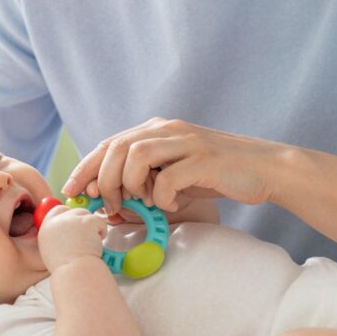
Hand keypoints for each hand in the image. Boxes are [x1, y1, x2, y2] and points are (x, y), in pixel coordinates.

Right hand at [37, 205, 107, 271]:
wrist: (75, 272)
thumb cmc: (67, 268)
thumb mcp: (50, 250)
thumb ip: (56, 235)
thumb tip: (67, 229)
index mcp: (46, 228)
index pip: (57, 211)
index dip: (69, 216)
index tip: (76, 226)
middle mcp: (57, 221)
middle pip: (73, 211)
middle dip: (82, 221)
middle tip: (86, 237)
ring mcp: (72, 219)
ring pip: (87, 215)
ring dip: (92, 227)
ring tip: (90, 244)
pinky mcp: (86, 221)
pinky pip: (99, 221)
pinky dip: (102, 231)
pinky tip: (97, 244)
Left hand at [62, 118, 279, 217]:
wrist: (264, 169)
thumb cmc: (216, 176)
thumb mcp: (175, 175)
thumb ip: (145, 182)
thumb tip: (109, 204)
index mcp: (158, 130)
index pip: (110, 143)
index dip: (86, 166)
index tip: (72, 190)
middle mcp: (168, 130)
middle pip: (117, 147)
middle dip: (102, 180)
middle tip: (107, 206)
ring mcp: (186, 141)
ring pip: (136, 156)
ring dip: (129, 186)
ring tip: (141, 204)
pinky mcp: (203, 159)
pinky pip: (167, 178)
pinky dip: (162, 197)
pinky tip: (173, 204)